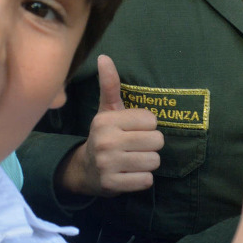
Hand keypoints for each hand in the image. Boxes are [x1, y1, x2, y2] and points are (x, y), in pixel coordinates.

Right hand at [60, 55, 163, 196]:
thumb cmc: (104, 135)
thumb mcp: (106, 110)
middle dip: (151, 145)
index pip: (151, 120)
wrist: (85, 170)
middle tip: (137, 146)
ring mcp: (108, 165)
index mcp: (106, 120)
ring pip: (154, 161)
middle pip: (157, 141)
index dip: (148, 126)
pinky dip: (143, 179)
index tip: (135, 129)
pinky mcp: (112, 185)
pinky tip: (130, 174)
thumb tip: (104, 57)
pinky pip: (146, 181)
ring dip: (148, 162)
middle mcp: (105, 141)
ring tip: (134, 160)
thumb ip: (110, 85)